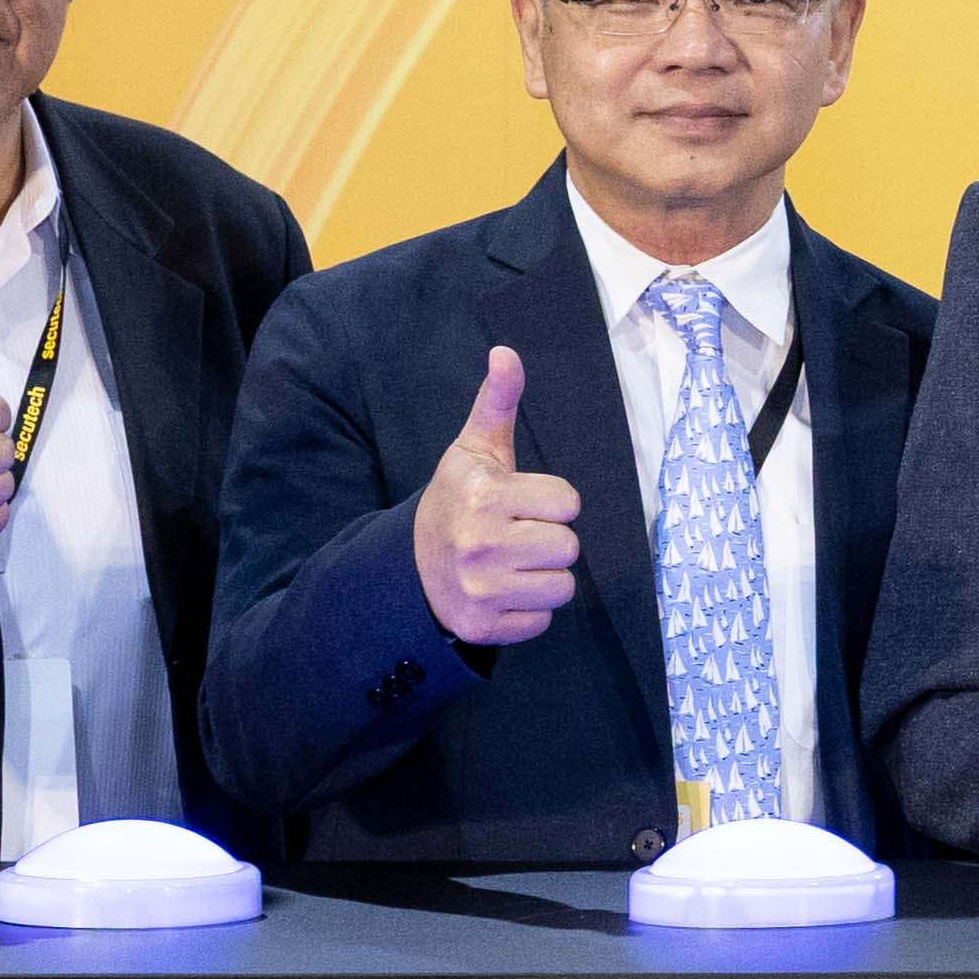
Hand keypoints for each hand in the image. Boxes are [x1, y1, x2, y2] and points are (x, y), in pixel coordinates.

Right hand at [409, 344, 580, 649]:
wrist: (409, 565)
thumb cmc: (459, 499)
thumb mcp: (474, 450)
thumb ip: (498, 401)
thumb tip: (505, 352)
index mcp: (484, 495)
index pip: (569, 503)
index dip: (551, 502)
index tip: (521, 503)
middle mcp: (480, 543)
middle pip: (569, 547)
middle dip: (549, 540)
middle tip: (515, 535)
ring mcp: (479, 588)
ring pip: (562, 586)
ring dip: (544, 577)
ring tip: (511, 564)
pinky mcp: (483, 626)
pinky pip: (543, 620)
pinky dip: (528, 610)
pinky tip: (501, 591)